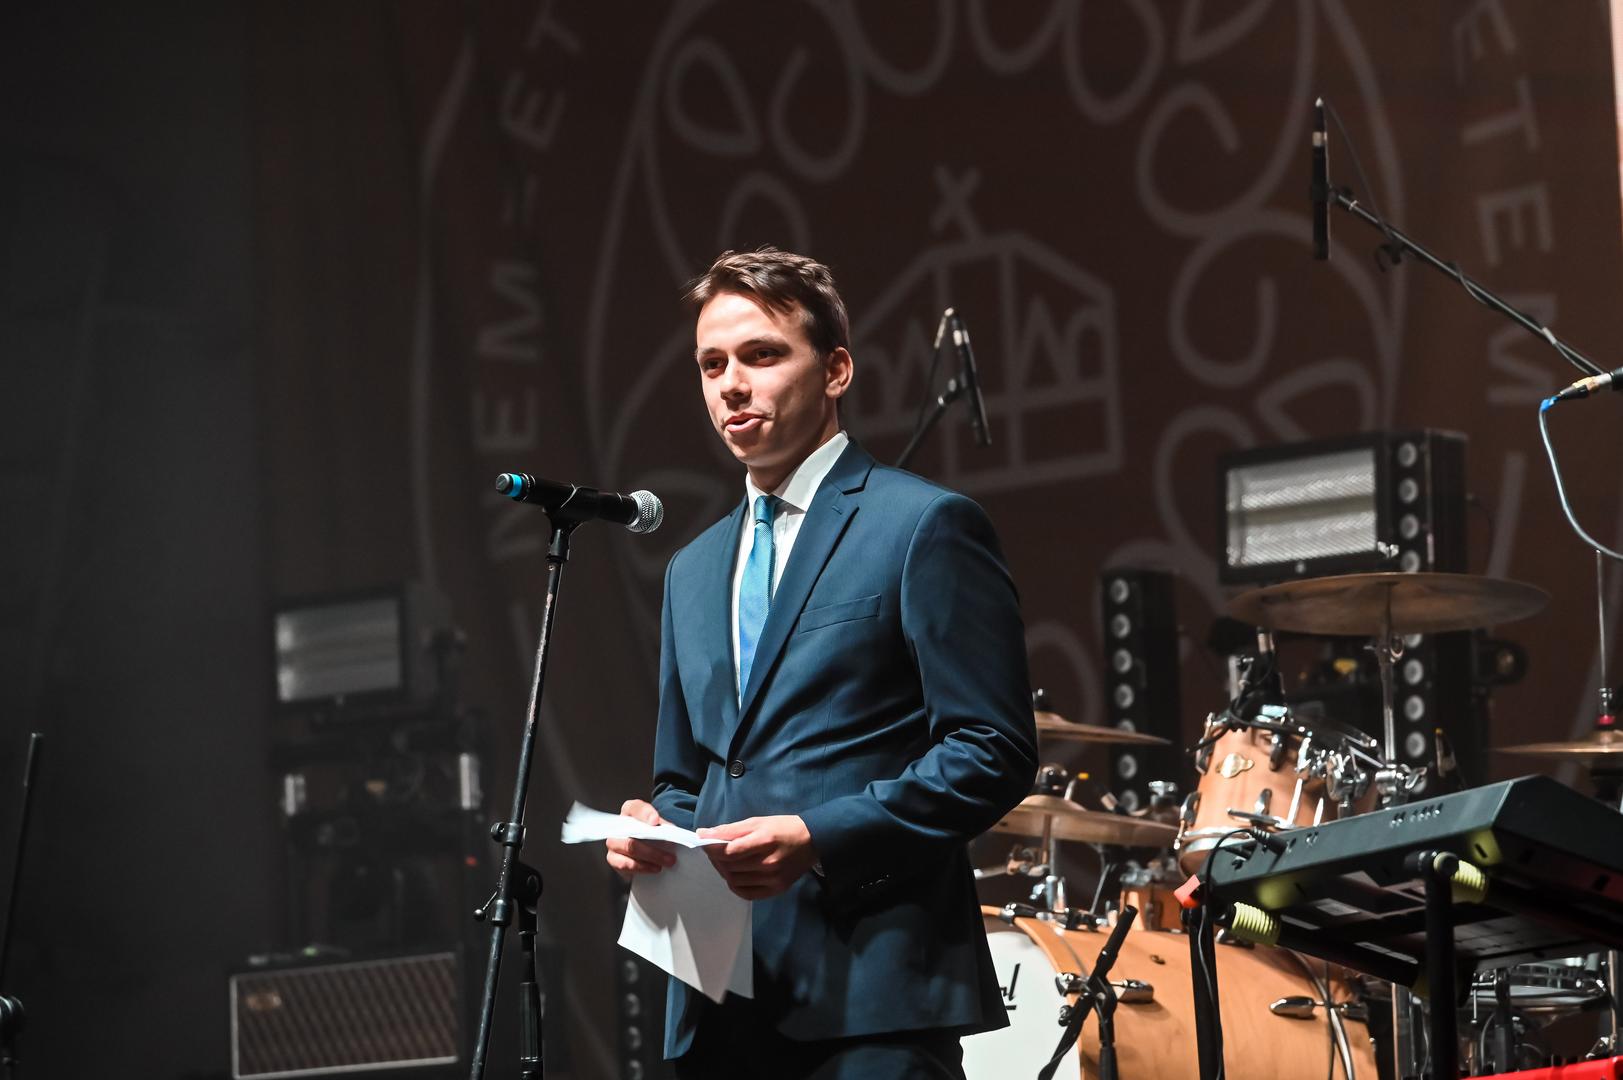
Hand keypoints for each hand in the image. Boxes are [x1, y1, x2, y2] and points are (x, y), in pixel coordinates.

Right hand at [604, 799, 676, 878]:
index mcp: (629, 811)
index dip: (645, 814)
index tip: (655, 821)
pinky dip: (641, 868)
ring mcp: (613, 843)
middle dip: (652, 849)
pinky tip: (653, 868)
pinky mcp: (613, 859)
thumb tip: (671, 832)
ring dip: (648, 859)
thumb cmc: (650, 832)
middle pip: (632, 835)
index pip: (635, 808)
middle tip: (670, 858)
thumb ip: (663, 825)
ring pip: (629, 849)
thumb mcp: (658, 825)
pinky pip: (624, 865)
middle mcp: (618, 825)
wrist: (644, 846)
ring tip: (662, 865)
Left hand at [698, 815, 818, 899]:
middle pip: (730, 867)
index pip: (729, 852)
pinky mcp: (777, 889)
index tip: (704, 842)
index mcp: (764, 841)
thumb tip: (703, 833)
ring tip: (725, 861)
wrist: (813, 840)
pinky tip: (735, 875)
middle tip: (714, 850)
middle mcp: (769, 863)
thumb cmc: (783, 827)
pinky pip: (747, 893)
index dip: (711, 848)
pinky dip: (735, 885)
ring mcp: (773, 879)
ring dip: (724, 871)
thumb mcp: (757, 821)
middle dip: (716, 858)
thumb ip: (730, 830)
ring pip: (735, 881)